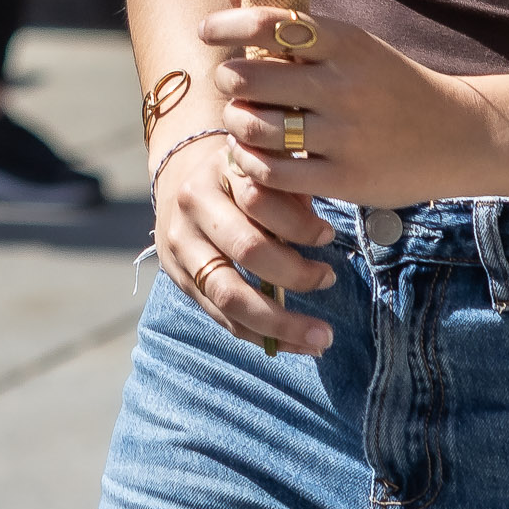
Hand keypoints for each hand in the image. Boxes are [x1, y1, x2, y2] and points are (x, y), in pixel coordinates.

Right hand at [149, 88, 335, 357]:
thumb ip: (290, 189)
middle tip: (329, 280)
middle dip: (295, 274)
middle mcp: (193, 207)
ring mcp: (181, 246)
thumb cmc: (242, 174)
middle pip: (246, 249)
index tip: (329, 236)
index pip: (259, 199)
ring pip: (229, 294)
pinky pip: (221, 316)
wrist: (182, 179)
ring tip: (321, 339)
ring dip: (280, 323)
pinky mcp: (179, 277)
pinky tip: (294, 343)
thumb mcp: (264, 165)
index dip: (299, 224)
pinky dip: (261, 335)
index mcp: (219, 172)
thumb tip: (319, 231)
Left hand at [200, 0, 508, 213]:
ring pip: (255, 127)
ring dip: (235, 124)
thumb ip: (294, 23)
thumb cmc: (392, 84)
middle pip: (249, 78)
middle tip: (231, 85)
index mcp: (345, 42)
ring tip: (241, 121)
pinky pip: (273, 172)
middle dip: (227, 81)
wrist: (460, 135)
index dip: (224, 27)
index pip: (266, 24)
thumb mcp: (354, 45)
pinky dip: (252, 163)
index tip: (206, 34)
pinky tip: (255, 156)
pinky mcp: (346, 178)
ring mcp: (345, 134)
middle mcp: (343, 85)